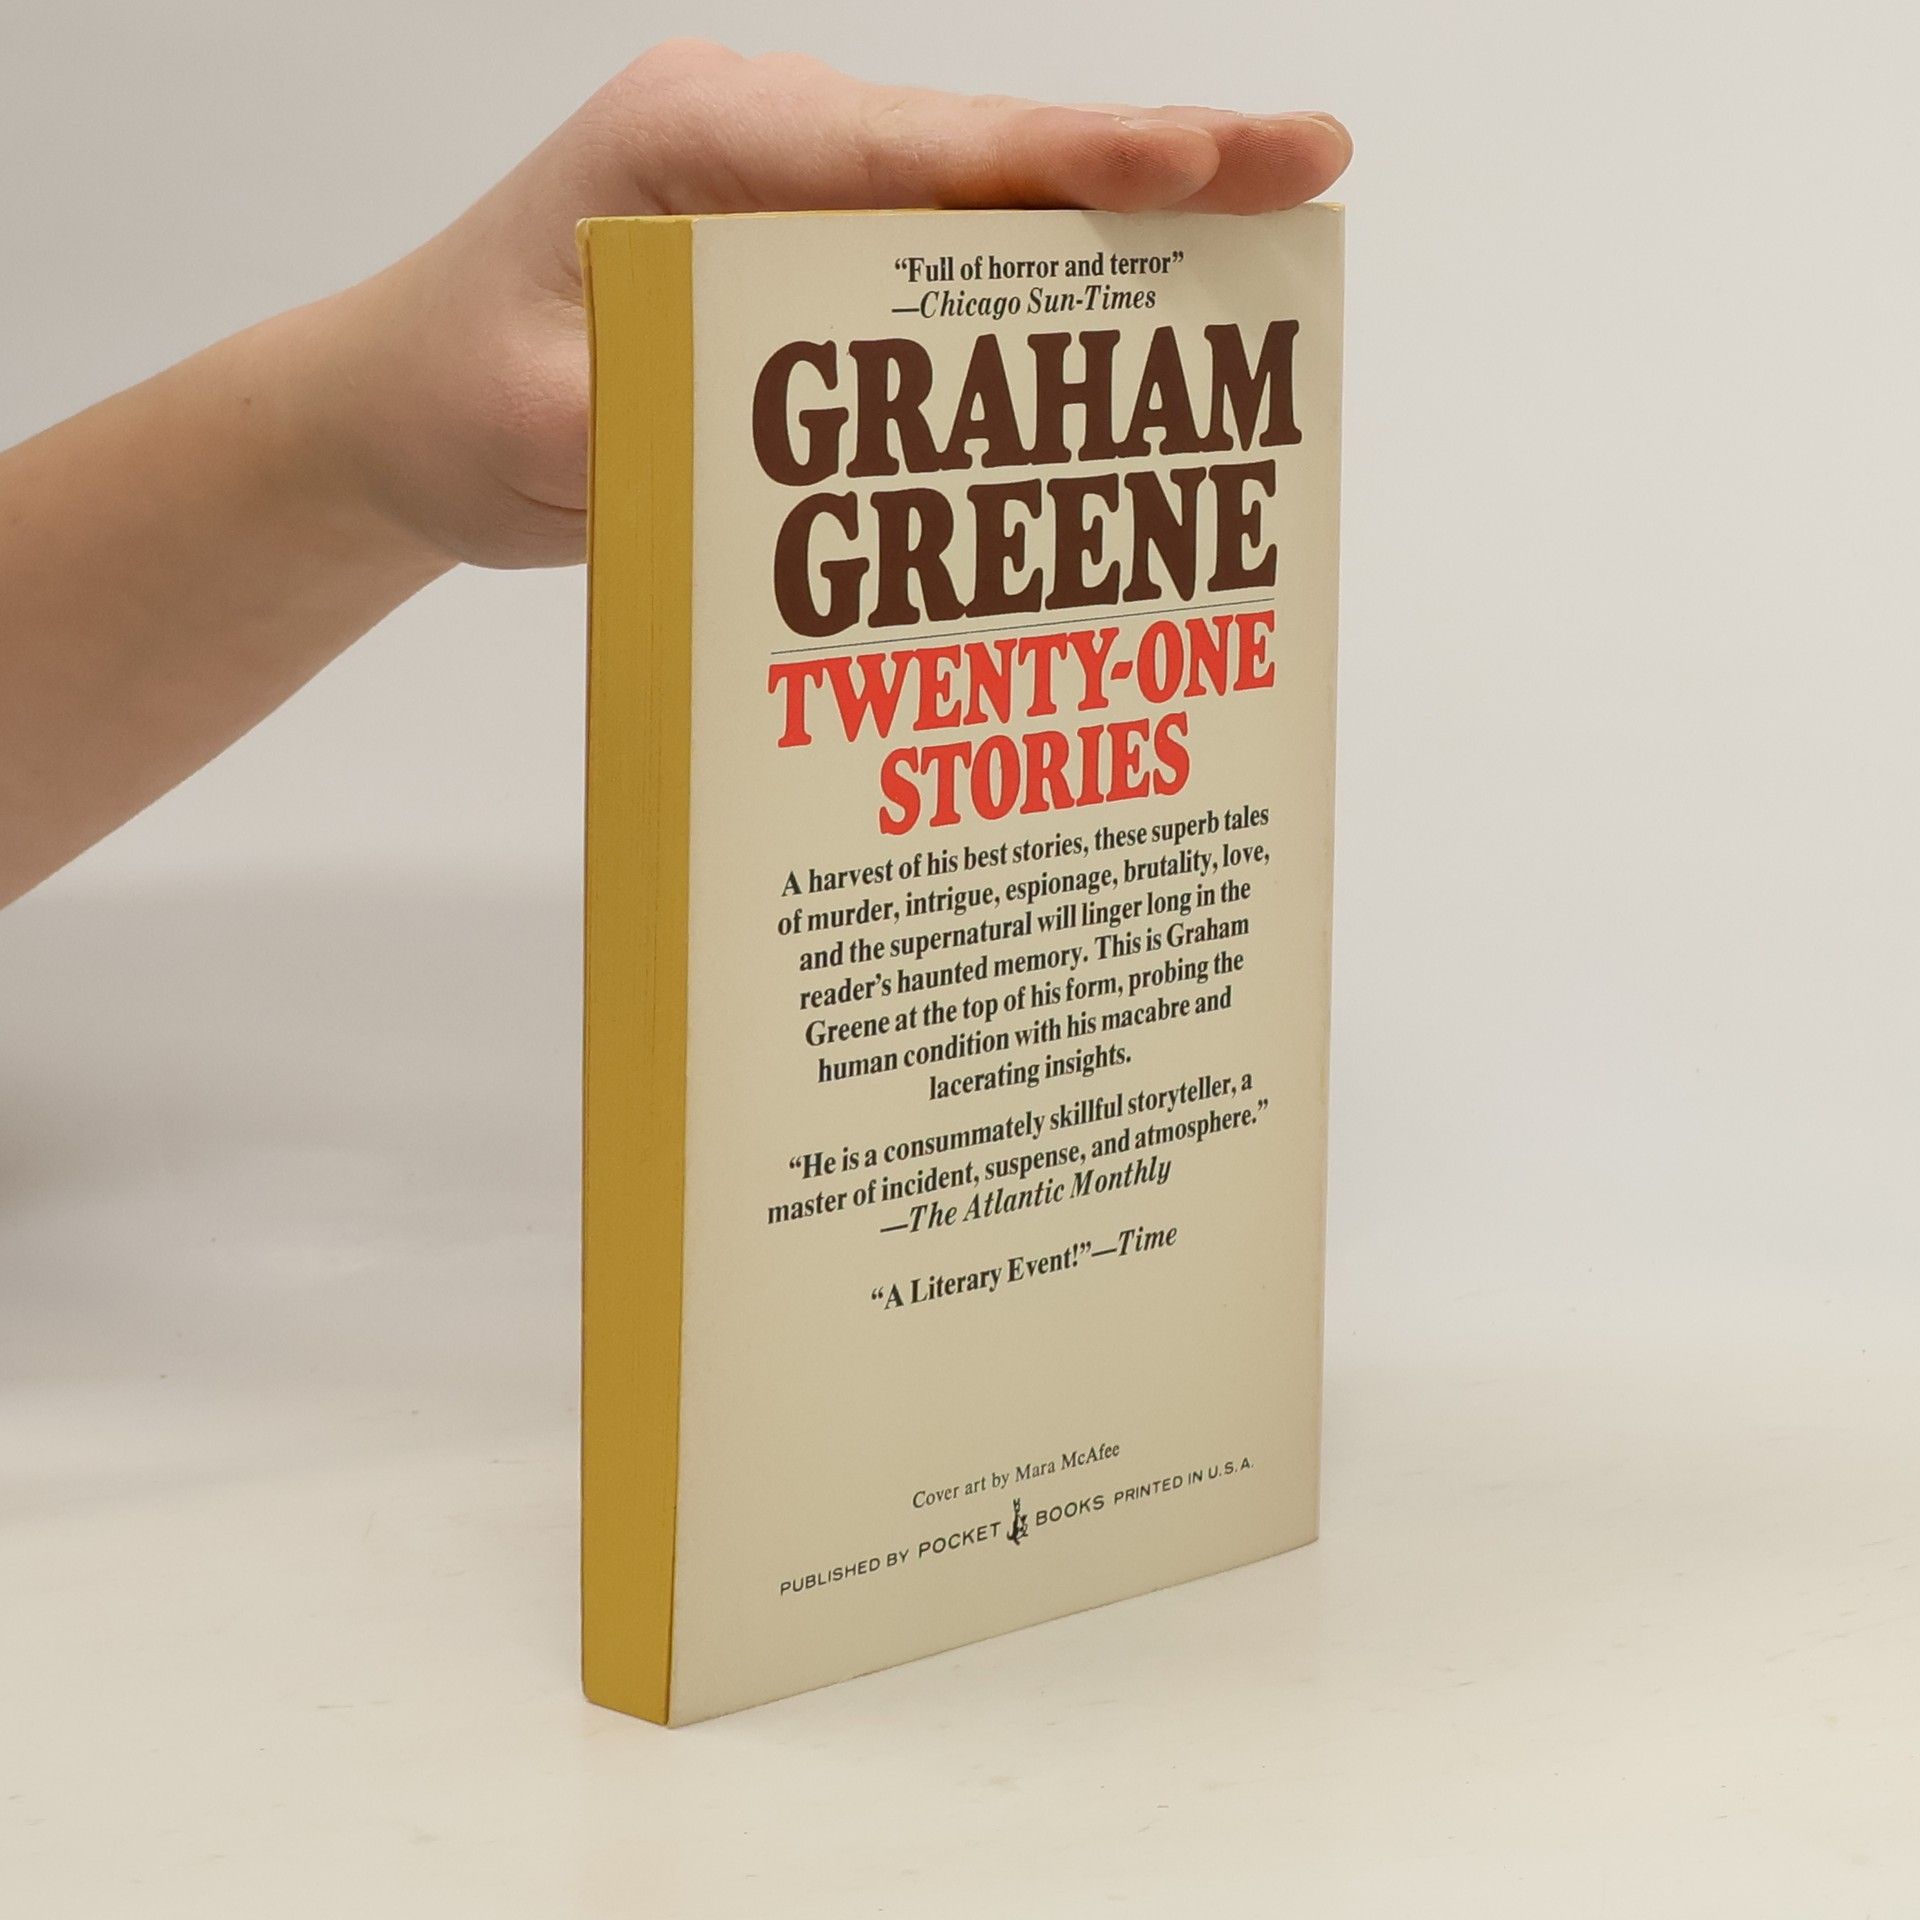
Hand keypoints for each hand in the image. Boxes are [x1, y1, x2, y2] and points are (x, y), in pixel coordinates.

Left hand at [317, 41, 1352, 569]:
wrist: (407, 414)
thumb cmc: (455, 391)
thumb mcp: (536, 422)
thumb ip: (664, 425)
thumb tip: (806, 456)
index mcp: (703, 141)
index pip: (914, 147)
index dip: (1064, 161)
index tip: (1196, 159)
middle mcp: (772, 155)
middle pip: (988, 163)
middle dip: (1151, 172)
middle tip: (1307, 168)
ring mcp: (802, 218)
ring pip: (986, 223)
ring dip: (1117, 249)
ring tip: (1261, 257)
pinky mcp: (814, 289)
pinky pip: (947, 292)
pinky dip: (1040, 322)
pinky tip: (1128, 356)